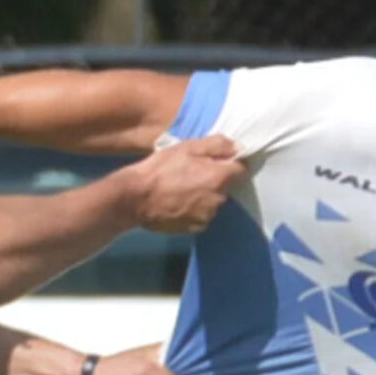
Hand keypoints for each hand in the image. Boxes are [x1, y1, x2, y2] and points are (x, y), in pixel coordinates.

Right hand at [122, 134, 241, 232]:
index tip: (216, 161)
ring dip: (204, 195)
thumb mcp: (186, 148)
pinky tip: (178, 203)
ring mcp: (208, 217)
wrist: (135, 198)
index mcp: (219, 178)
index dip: (229, 163)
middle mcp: (219, 200)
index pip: (241, 169)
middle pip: (225, 186)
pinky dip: (194, 209)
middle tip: (191, 173)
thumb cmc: (160, 169)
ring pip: (213, 202)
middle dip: (213, 179)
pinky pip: (202, 215)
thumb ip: (216, 146)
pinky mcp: (195, 228)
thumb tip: (237, 147)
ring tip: (181, 189)